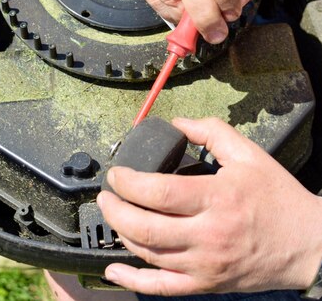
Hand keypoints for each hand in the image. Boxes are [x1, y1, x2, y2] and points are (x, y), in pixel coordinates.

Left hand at [97, 117, 321, 295]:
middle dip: (115, 209)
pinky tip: (114, 269)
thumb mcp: (248, 153)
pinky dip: (134, 280)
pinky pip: (162, 288)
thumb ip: (210, 131)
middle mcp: (208, 235)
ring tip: (112, 214)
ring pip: (149, 254)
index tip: (117, 173)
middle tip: (106, 194)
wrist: (308, 244)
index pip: (159, 192)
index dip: (128, 183)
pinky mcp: (206, 284)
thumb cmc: (278, 198)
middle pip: (146, 227)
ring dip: (121, 234)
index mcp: (217, 198)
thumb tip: (176, 123)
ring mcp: (205, 264)